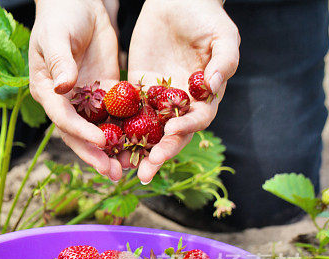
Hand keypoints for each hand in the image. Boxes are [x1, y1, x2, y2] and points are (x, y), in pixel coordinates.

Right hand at [29, 0, 121, 179]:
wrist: (80, 1)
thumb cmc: (61, 15)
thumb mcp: (57, 37)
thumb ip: (60, 61)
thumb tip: (63, 87)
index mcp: (47, 90)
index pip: (63, 118)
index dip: (81, 132)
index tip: (100, 141)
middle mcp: (65, 101)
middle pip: (80, 134)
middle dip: (96, 154)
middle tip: (113, 173)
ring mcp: (86, 98)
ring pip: (99, 130)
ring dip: (113, 150)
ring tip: (129, 169)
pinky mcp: (104, 90)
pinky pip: (116, 115)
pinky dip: (127, 131)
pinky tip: (142, 145)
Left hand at [127, 0, 239, 182]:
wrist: (177, 0)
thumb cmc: (206, 16)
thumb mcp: (223, 35)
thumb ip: (224, 62)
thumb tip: (213, 87)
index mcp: (205, 96)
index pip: (196, 121)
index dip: (185, 131)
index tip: (170, 134)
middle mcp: (181, 104)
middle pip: (170, 136)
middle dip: (158, 154)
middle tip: (144, 171)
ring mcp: (158, 99)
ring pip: (147, 132)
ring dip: (135, 152)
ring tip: (121, 169)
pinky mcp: (137, 91)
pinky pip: (126, 115)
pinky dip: (118, 132)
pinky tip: (105, 145)